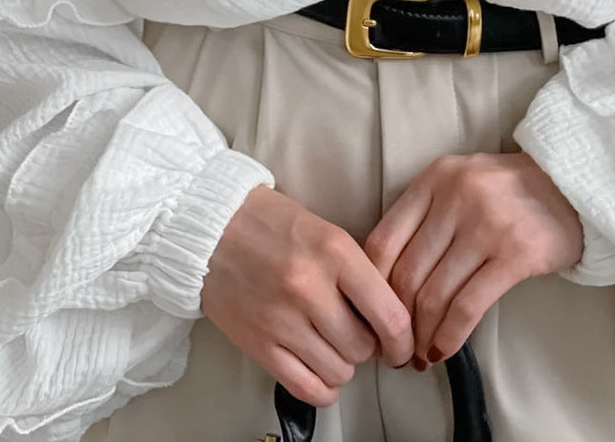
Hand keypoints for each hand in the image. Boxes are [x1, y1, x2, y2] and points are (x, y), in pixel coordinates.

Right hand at [200, 184, 414, 405]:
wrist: (211, 228)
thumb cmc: (272, 225)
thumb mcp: (327, 231)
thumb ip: (357, 271)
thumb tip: (387, 317)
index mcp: (335, 252)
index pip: (389, 314)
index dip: (403, 340)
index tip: (403, 346)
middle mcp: (310, 288)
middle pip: (363, 347)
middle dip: (368, 346)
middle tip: (358, 333)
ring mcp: (282, 320)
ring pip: (338, 370)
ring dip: (343, 364)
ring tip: (333, 344)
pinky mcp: (258, 344)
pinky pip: (305, 386)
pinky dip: (322, 388)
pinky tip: (322, 372)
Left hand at [362, 151, 583, 365]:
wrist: (572, 186)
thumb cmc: (508, 190)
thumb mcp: (459, 183)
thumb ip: (425, 215)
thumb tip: (385, 280)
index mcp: (434, 178)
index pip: (384, 240)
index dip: (372, 288)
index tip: (373, 315)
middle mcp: (456, 196)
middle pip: (406, 273)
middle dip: (395, 321)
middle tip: (394, 347)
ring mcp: (487, 224)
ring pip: (434, 294)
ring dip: (421, 336)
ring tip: (419, 355)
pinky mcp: (516, 254)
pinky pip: (468, 306)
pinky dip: (450, 336)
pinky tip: (443, 350)